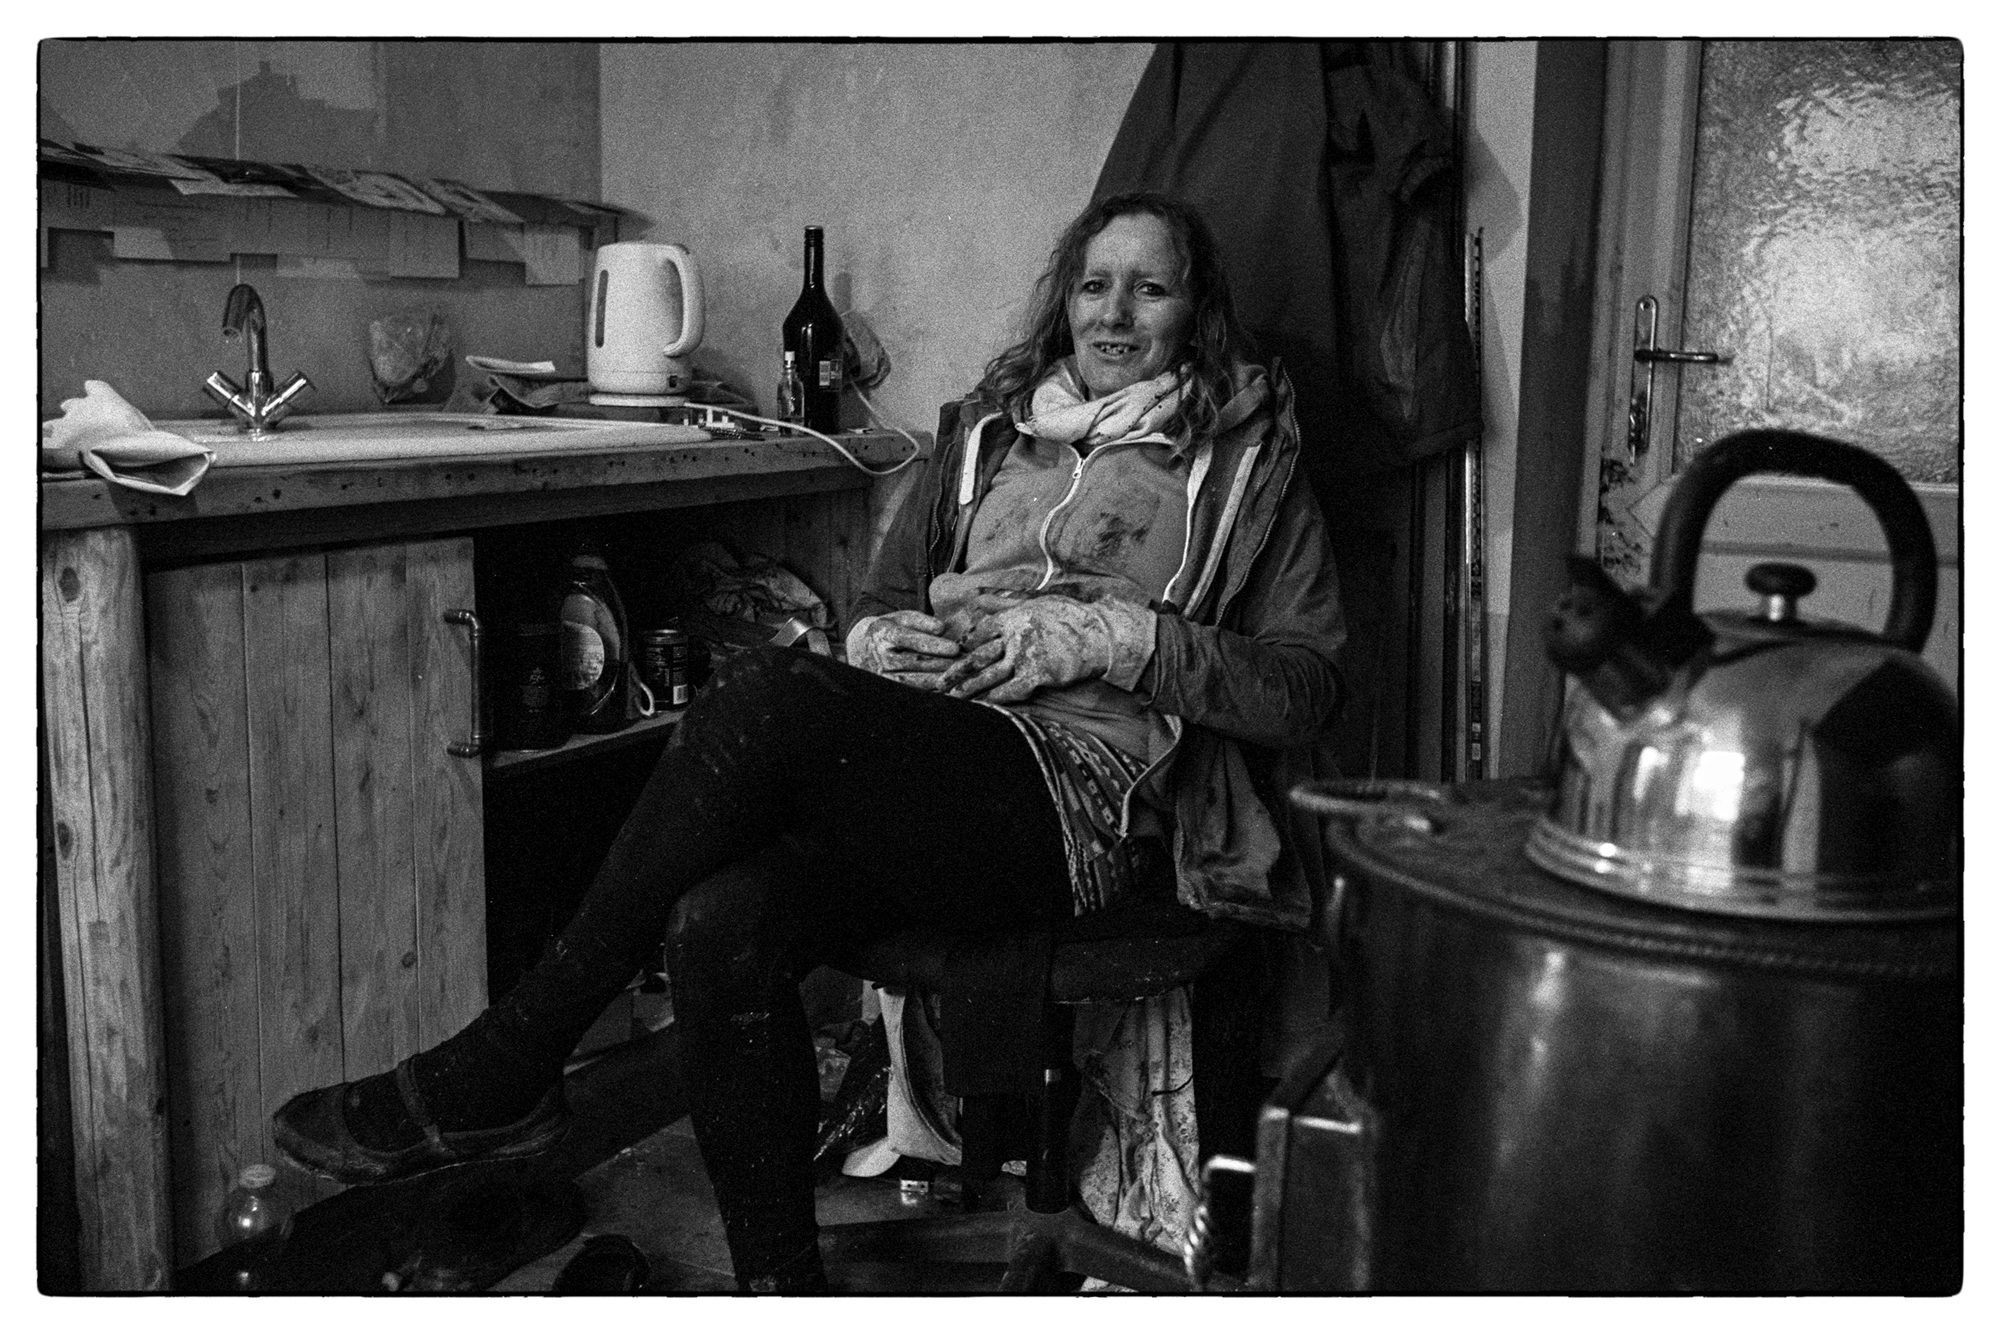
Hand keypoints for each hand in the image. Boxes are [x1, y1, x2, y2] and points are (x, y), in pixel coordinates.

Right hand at [845, 610, 960, 689]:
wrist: (862, 648)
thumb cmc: (891, 629)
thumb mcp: (902, 618)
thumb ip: (922, 621)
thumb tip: (942, 628)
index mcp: (884, 633)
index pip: (910, 639)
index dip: (934, 645)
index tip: (955, 648)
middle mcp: (880, 656)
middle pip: (915, 662)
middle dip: (942, 663)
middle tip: (965, 664)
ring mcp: (880, 674)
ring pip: (913, 680)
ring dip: (938, 679)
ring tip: (959, 676)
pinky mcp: (885, 687)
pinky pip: (909, 691)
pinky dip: (928, 690)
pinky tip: (946, 688)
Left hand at [940, 595, 1154, 703]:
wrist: (1099, 635)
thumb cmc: (1070, 617)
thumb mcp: (1037, 601)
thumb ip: (1005, 603)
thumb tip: (980, 598)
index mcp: (1014, 617)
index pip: (981, 631)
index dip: (966, 644)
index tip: (953, 653)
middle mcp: (1015, 635)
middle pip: (978, 655)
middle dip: (956, 670)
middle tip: (938, 682)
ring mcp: (1026, 655)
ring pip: (990, 674)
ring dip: (969, 687)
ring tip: (952, 698)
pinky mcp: (1039, 674)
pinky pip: (1011, 689)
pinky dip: (996, 697)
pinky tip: (983, 704)